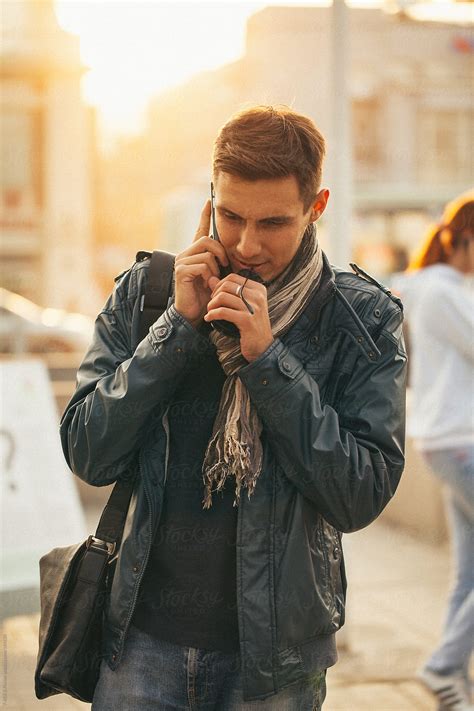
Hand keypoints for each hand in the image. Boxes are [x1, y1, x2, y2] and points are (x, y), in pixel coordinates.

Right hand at [174, 201, 229, 327]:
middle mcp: (185, 253)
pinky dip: (209, 276)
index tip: (209, 200)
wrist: (193, 313)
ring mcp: (181, 261)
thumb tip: (231, 252)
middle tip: (223, 267)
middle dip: (220, 253)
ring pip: (207, 253)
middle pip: (208, 240)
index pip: (200, 230)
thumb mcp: (216, 275)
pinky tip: (207, 284)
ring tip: (212, 281)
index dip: (205, 216)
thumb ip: (220, 262)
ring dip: (215, 268)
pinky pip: (203, 265)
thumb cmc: (205, 296)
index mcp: (194, 253)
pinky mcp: (181, 271)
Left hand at [204, 274, 273, 361]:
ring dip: (211, 305)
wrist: (262, 347)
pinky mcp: (247, 320)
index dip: (219, 284)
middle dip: (214, 294)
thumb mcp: (242, 306)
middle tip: (211, 305)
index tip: (215, 296)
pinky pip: (223, 312)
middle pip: (227, 285)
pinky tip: (208, 318)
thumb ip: (228, 291)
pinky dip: (212, 314)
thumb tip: (211, 278)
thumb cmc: (251, 326)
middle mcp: (258, 296)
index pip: (233, 277)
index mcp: (259, 289)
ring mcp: (253, 308)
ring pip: (223, 297)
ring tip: (209, 312)